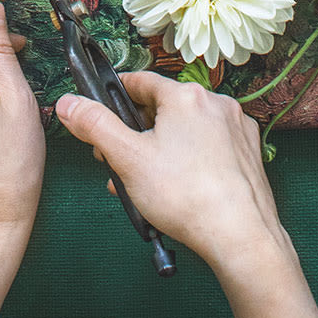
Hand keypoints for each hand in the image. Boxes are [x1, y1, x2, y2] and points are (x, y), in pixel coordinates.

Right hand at [54, 73, 288, 274]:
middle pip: (163, 108)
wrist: (239, 236)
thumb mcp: (127, 158)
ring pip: (185, 131)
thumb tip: (69, 103)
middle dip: (135, 133)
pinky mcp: (247, 154)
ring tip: (142, 184)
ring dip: (159, 150)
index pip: (140, 81)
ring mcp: (236, 129)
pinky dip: (188, 161)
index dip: (114, 96)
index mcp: (186, 97)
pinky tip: (175, 189)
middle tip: (117, 160)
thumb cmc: (186, 197)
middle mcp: (216, 105)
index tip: (100, 110)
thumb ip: (94, 125)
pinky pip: (208, 148)